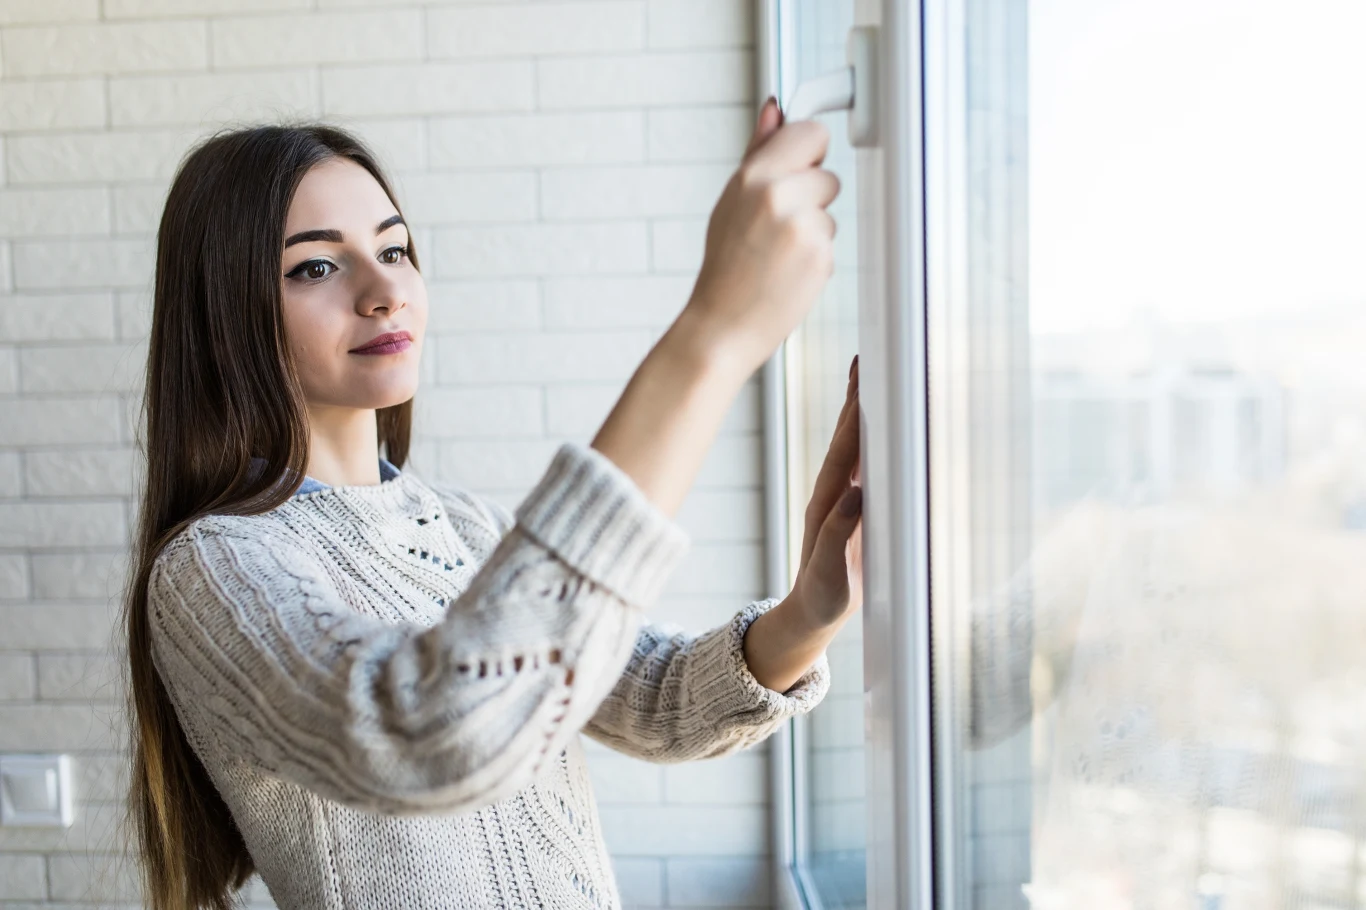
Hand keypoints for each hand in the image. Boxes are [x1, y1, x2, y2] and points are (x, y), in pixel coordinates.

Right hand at [679, 97, 841, 374]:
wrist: (722, 325)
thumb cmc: (724, 267)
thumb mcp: (731, 201)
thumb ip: (758, 153)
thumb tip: (775, 110)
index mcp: (754, 176)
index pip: (812, 133)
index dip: (808, 152)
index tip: (802, 165)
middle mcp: (779, 196)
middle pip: (828, 175)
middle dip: (811, 198)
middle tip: (777, 227)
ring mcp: (803, 227)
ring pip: (830, 211)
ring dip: (813, 229)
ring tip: (778, 253)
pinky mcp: (821, 256)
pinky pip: (831, 242)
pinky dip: (815, 257)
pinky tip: (787, 271)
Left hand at [791, 354, 863, 627]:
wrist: (810, 617)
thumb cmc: (821, 600)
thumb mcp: (830, 575)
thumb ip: (838, 535)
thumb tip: (856, 493)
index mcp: (826, 505)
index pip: (843, 452)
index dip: (854, 418)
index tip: (865, 384)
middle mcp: (831, 494)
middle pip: (844, 437)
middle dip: (855, 399)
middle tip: (865, 360)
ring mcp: (840, 499)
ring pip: (851, 446)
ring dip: (860, 412)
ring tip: (868, 378)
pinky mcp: (852, 509)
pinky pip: (861, 464)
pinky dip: (869, 438)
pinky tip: (878, 425)